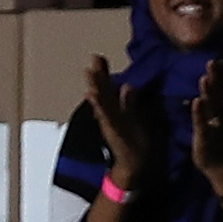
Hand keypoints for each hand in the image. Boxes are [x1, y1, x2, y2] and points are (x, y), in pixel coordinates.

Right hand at [84, 55, 149, 188]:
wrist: (133, 165)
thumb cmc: (132, 142)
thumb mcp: (131, 118)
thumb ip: (128, 103)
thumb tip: (127, 86)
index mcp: (114, 109)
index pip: (107, 87)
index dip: (103, 72)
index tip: (97, 56)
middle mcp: (109, 114)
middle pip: (102, 91)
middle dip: (97, 75)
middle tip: (93, 58)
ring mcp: (109, 122)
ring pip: (102, 101)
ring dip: (96, 87)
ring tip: (89, 72)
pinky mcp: (113, 131)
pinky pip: (106, 116)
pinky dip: (99, 106)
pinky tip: (93, 96)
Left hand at [190, 60, 222, 178]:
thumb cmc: (219, 142)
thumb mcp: (220, 120)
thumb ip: (219, 103)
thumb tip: (218, 85)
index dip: (222, 76)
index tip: (219, 59)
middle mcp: (222, 117)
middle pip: (219, 95)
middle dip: (217, 78)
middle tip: (213, 62)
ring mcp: (215, 127)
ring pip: (212, 108)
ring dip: (209, 93)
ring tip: (204, 78)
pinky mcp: (206, 138)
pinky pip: (202, 124)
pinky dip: (200, 113)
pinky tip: (196, 102)